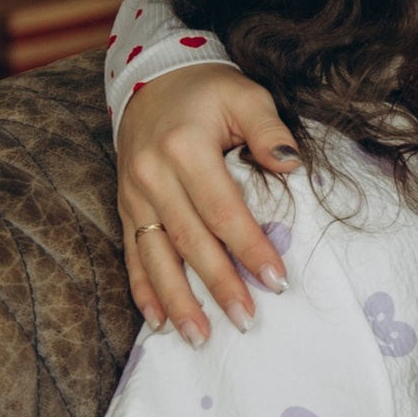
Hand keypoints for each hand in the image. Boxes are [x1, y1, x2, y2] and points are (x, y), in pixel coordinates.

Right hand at [118, 65, 299, 341]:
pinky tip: (158, 321)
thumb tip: (291, 165)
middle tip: (246, 320)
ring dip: (177, 300)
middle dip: (218, 284)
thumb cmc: (208, 92)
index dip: (249, 247)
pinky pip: (133, 253)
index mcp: (185, 147)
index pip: (223, 210)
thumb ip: (269, 129)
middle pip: (190, 240)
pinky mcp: (126, 206)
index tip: (276, 280)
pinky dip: (144, 290)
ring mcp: (134, 194)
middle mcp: (153, 175)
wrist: (152, 80)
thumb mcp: (245, 95)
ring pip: (156, 255)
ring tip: (200, 336)